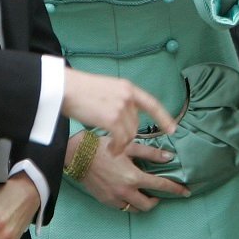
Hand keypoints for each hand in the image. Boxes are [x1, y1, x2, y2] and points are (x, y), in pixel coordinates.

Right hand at [60, 69, 178, 153]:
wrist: (66, 89)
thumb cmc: (81, 90)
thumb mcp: (106, 88)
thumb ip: (119, 98)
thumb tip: (125, 113)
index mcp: (128, 87)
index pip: (152, 103)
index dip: (164, 117)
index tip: (173, 129)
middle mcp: (128, 96)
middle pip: (136, 123)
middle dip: (128, 133)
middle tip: (116, 141)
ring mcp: (121, 108)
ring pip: (130, 133)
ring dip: (122, 143)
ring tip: (113, 148)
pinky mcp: (112, 119)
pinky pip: (121, 139)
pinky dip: (117, 147)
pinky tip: (111, 150)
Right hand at [78, 134, 188, 210]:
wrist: (78, 155)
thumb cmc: (104, 147)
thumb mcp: (129, 147)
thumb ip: (151, 154)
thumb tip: (169, 157)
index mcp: (134, 177)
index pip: (161, 186)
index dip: (175, 189)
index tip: (186, 192)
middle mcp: (125, 191)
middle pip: (148, 205)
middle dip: (156, 200)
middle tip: (158, 193)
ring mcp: (114, 199)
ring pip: (135, 209)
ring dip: (142, 203)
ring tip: (143, 193)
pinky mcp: (105, 201)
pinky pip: (122, 207)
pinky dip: (128, 202)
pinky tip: (128, 192)